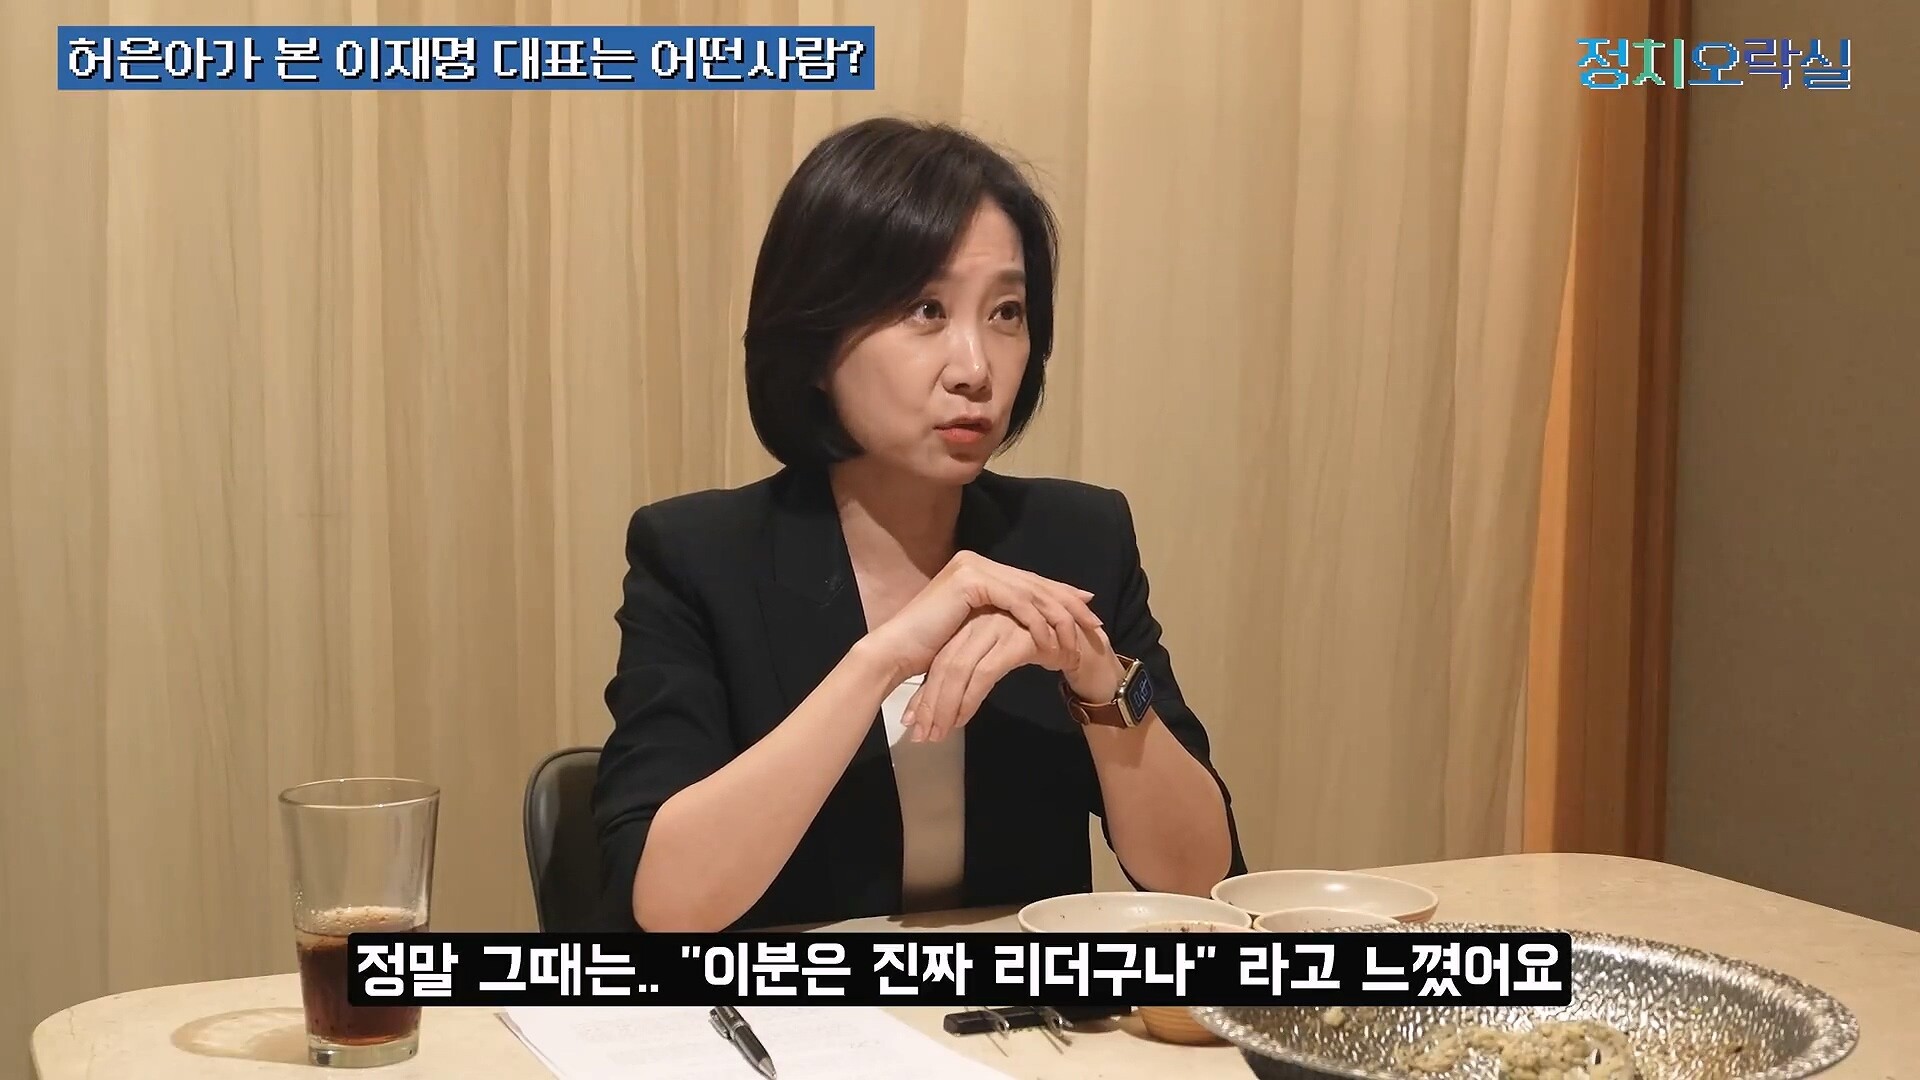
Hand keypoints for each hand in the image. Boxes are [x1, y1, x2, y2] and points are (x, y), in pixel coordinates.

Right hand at [865, 551, 1102, 684]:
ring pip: (1031, 592)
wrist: (896, 653)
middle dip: (1070, 606)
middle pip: (1035, 583)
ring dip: (1059, 617)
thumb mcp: (977, 631)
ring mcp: (973, 567)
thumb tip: (1032, 622)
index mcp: (978, 569)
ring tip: (1080, 638)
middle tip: (1097, 624)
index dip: (1062, 596)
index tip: (1090, 612)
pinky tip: (1052, 640)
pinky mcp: (971, 580)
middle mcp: (977, 561)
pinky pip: (1017, 601)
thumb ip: (1002, 619)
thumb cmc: (930, 649)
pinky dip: (1038, 621)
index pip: (1030, 582)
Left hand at [904, 612, 1122, 742]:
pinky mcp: (1015, 637)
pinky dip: (968, 700)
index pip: (939, 657)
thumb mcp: (996, 654)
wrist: (1083, 644)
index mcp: (970, 618)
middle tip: (919, 734)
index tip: (911, 721)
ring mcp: (997, 624)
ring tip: (936, 735)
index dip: (924, 690)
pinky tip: (961, 721)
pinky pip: (984, 673)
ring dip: (944, 706)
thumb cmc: (1037, 649)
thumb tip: (934, 705)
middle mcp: (979, 617)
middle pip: (943, 663)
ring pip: (958, 669)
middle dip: (929, 702)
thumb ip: (968, 669)